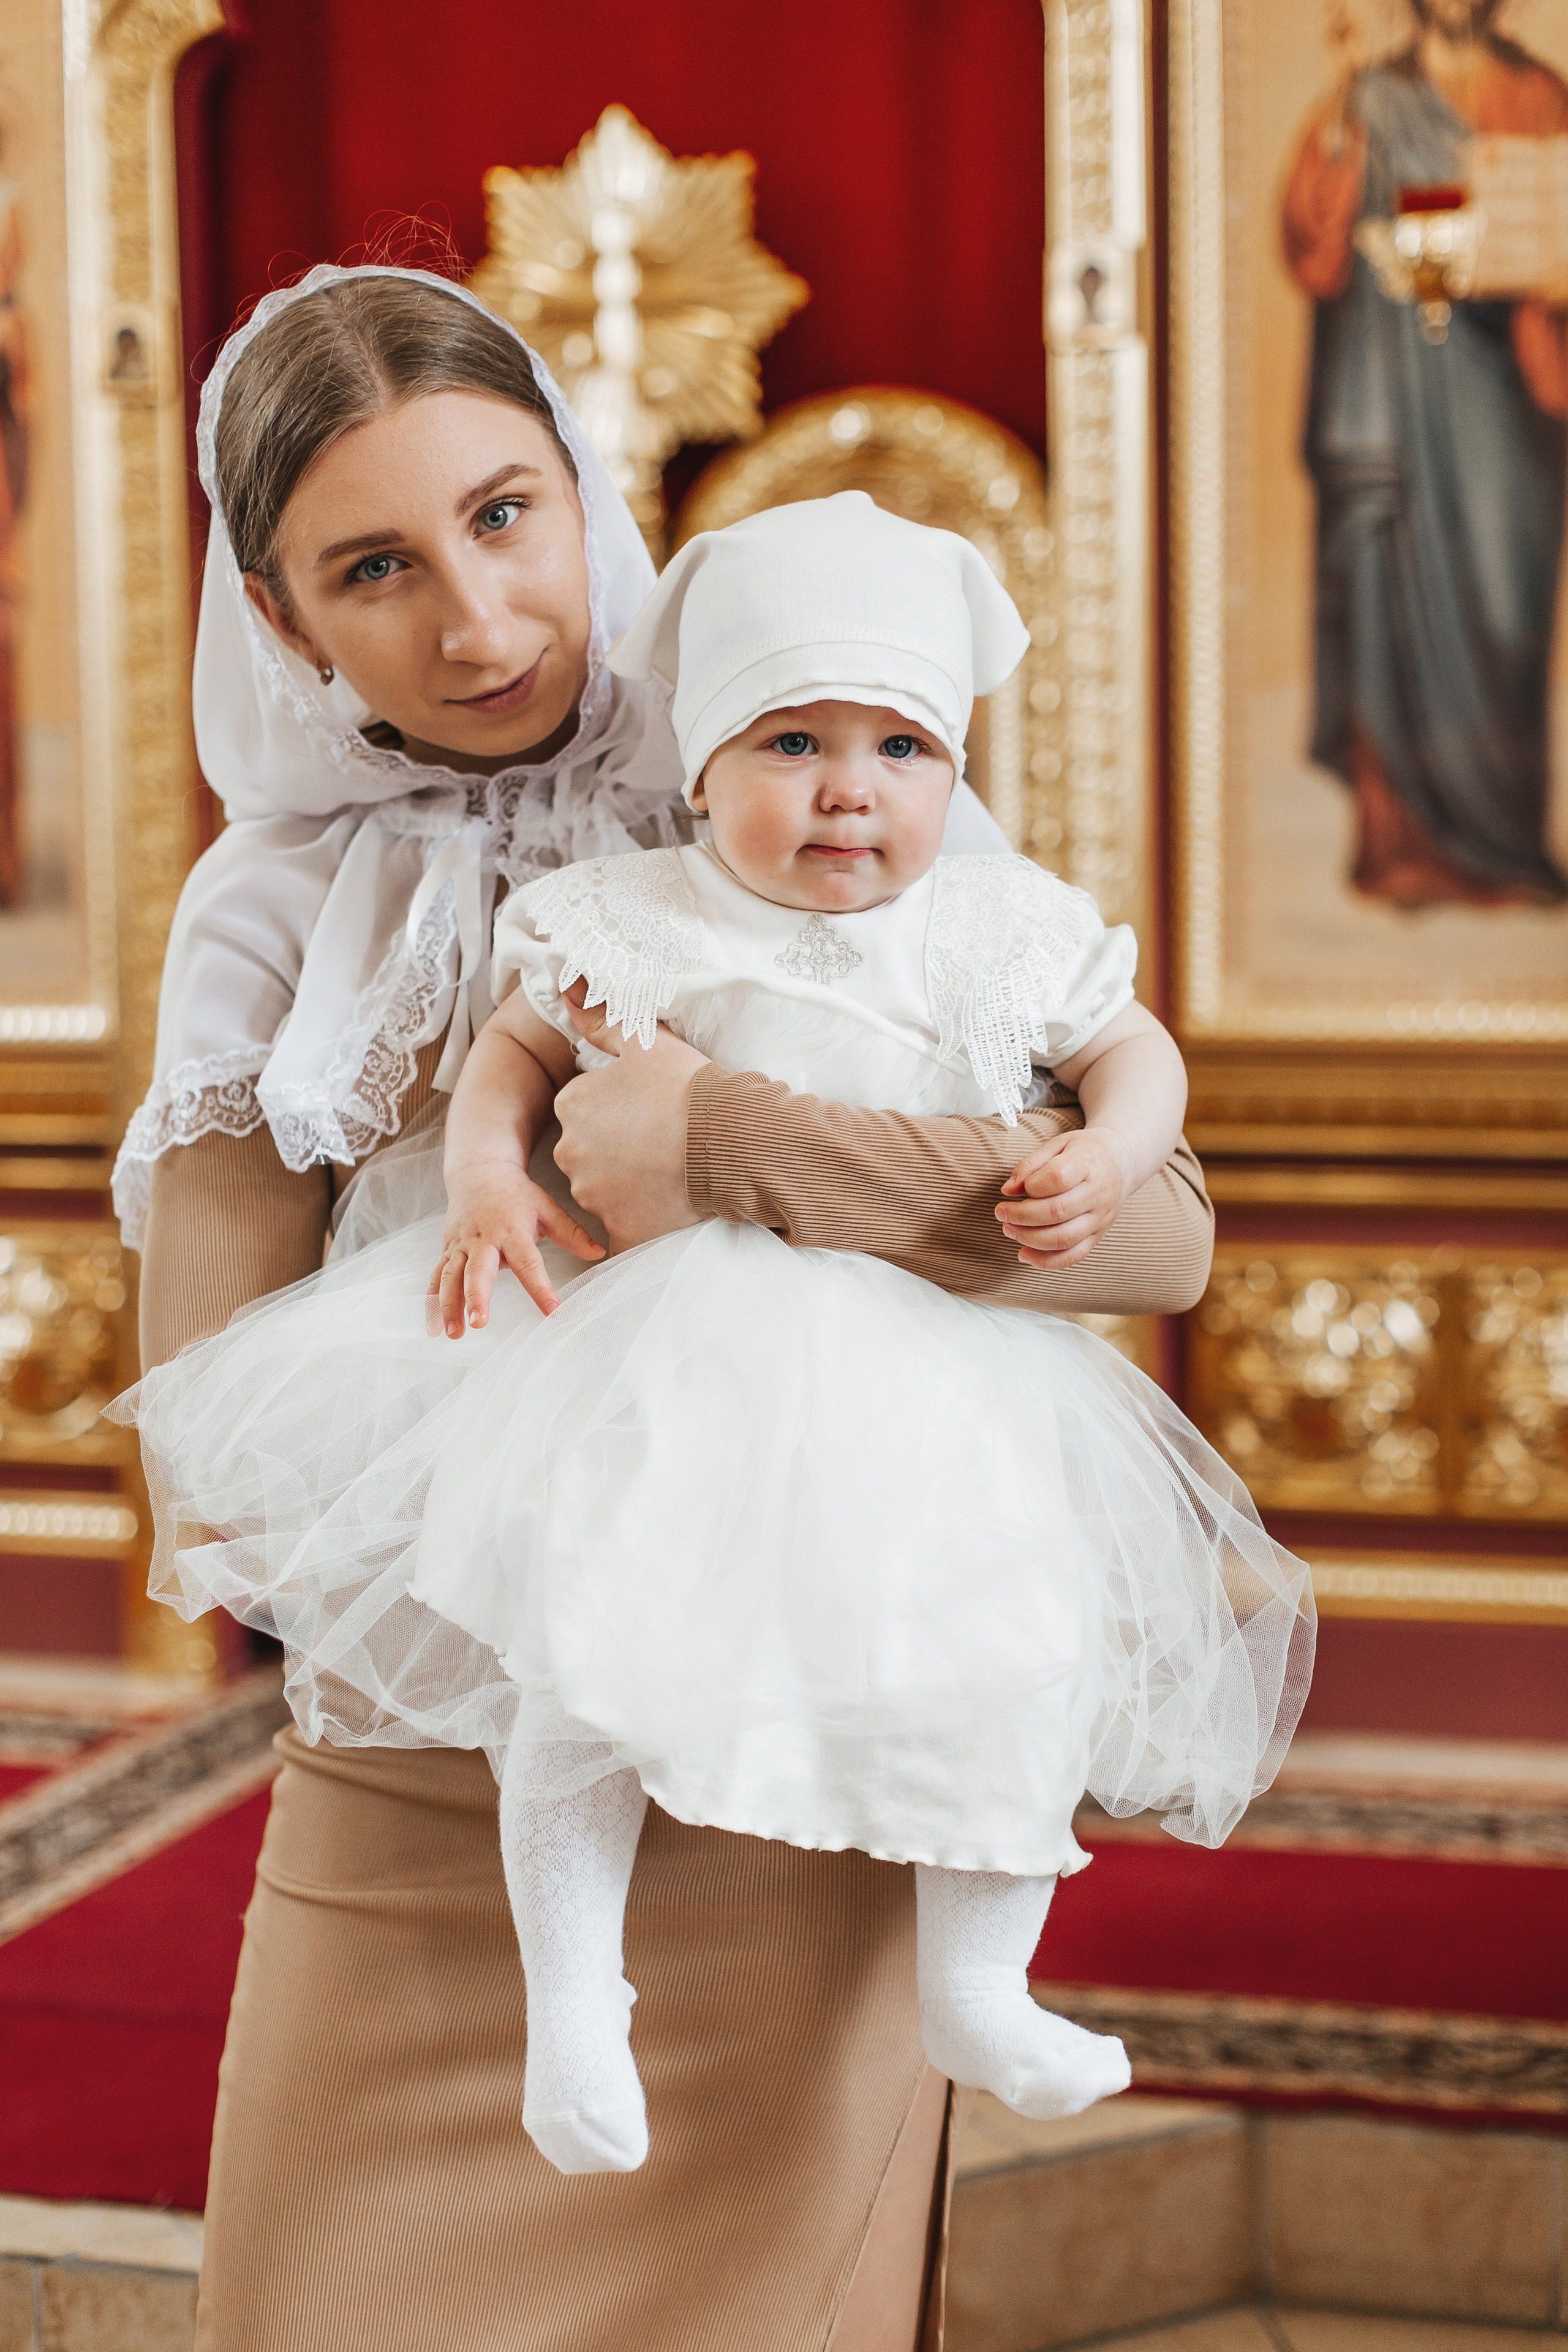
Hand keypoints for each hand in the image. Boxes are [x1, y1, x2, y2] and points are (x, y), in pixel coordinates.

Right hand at [429, 1162, 602, 1333]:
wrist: (479, 1172)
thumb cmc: (517, 1194)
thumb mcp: (547, 1208)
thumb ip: (572, 1234)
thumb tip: (600, 1253)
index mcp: (512, 1230)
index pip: (529, 1263)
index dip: (541, 1288)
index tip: (553, 1312)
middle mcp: (483, 1239)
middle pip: (478, 1270)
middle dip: (477, 1296)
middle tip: (479, 1321)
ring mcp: (461, 1245)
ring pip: (451, 1276)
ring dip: (449, 1305)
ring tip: (454, 1333)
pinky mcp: (447, 1250)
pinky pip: (436, 1277)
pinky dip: (432, 1301)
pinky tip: (433, 1327)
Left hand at [551, 982, 707, 1251]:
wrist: (734, 1138)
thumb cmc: (690, 1085)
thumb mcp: (645, 1040)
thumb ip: (599, 1020)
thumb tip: (567, 988)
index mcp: (572, 1105)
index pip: (581, 1110)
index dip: (615, 1109)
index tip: (648, 1108)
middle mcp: (571, 1153)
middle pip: (586, 1152)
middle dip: (615, 1149)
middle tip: (660, 1139)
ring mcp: (595, 1196)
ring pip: (603, 1191)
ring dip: (627, 1185)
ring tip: (670, 1168)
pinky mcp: (622, 1229)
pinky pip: (623, 1229)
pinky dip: (640, 1221)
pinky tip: (667, 1203)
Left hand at [996, 1129, 1129, 1270]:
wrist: (1121, 1161)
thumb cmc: (1083, 1152)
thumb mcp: (1057, 1145)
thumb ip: (1030, 1164)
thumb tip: (1007, 1189)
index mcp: (1088, 1164)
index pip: (1058, 1178)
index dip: (1032, 1185)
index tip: (1020, 1187)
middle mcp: (1098, 1193)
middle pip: (1058, 1211)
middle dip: (1022, 1216)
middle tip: (1001, 1213)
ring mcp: (1101, 1218)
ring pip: (1065, 1238)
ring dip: (1030, 1238)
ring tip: (1009, 1229)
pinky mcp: (1099, 1235)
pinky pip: (1074, 1255)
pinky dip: (1046, 1261)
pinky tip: (1024, 1255)